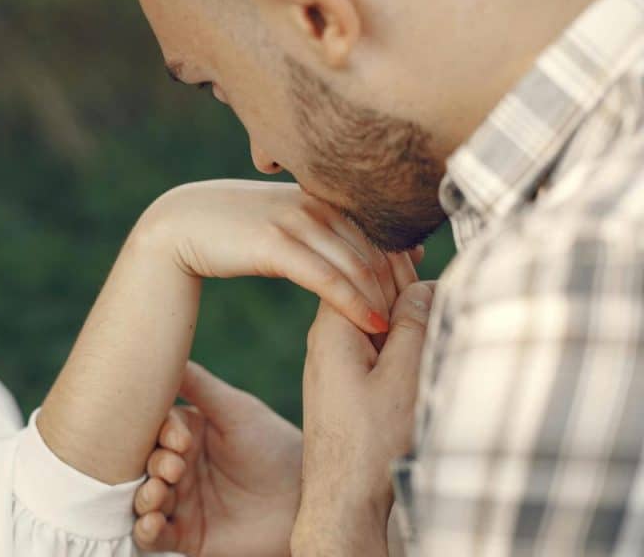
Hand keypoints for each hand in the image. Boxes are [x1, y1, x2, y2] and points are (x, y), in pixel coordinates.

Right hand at [132, 362, 301, 555]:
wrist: (306, 499)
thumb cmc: (274, 446)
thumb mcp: (236, 409)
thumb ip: (198, 384)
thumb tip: (163, 349)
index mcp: (186, 434)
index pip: (154, 430)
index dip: (160, 435)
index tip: (181, 441)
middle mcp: (178, 467)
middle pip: (143, 465)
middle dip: (151, 466)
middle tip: (171, 470)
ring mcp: (181, 503)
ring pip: (143, 500)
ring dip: (143, 497)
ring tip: (157, 495)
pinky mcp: (187, 536)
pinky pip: (153, 536)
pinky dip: (145, 531)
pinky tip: (152, 523)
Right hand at [135, 180, 420, 334]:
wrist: (176, 226)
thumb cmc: (227, 228)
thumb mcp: (278, 221)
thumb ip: (314, 225)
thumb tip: (346, 243)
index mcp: (320, 194)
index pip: (377, 229)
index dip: (403, 262)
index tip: (420, 293)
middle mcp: (314, 202)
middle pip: (376, 248)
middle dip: (401, 286)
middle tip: (421, 322)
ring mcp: (296, 220)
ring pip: (358, 264)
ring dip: (385, 300)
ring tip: (404, 332)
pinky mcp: (276, 243)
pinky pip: (328, 278)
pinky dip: (355, 303)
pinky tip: (374, 325)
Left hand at [292, 282, 435, 556]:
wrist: (343, 497)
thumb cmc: (372, 441)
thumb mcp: (404, 375)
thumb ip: (415, 323)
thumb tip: (427, 283)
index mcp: (334, 326)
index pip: (361, 267)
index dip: (395, 259)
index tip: (422, 257)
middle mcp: (324, 338)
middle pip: (364, 289)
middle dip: (399, 282)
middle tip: (429, 281)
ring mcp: (330, 360)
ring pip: (369, 317)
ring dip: (400, 312)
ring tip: (427, 314)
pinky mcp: (340, 381)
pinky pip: (368, 344)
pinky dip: (392, 338)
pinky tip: (412, 347)